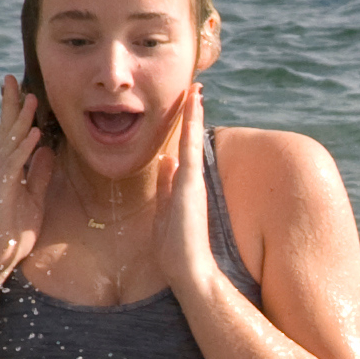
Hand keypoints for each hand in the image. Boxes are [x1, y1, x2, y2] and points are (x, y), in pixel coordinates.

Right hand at [0, 80, 54, 277]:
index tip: (24, 91)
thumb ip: (39, 175)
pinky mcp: (0, 193)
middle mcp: (1, 170)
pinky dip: (24, 148)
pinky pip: (13, 166)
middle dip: (10, 104)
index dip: (18, 113)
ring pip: (9, 143)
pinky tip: (34, 133)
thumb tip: (48, 150)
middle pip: (6, 130)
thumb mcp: (35, 199)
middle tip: (12, 78)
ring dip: (21, 120)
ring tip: (31, 98)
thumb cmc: (12, 232)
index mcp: (9, 171)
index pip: (13, 135)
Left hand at [154, 83, 218, 292]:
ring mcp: (193, 179)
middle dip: (191, 115)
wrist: (189, 270)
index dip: (183, 130)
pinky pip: (190, 145)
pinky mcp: (191, 181)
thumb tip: (166, 159)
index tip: (184, 110)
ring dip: (194, 112)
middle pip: (190, 139)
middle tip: (194, 89)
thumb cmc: (175, 249)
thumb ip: (166, 185)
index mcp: (182, 185)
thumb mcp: (164, 211)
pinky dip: (192, 123)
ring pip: (193, 137)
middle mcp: (190, 179)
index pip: (182, 150)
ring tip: (195, 88)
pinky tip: (193, 103)